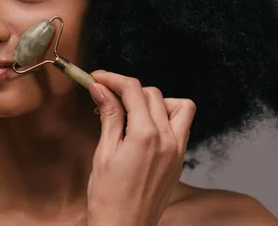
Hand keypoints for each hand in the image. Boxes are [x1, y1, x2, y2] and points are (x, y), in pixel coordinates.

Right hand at [86, 70, 195, 225]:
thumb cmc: (108, 198)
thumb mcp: (104, 154)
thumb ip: (109, 117)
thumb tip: (101, 90)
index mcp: (146, 136)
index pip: (133, 90)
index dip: (112, 79)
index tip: (96, 78)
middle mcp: (168, 139)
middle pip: (153, 94)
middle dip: (128, 89)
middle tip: (105, 95)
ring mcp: (177, 150)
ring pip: (177, 106)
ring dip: (155, 100)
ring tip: (131, 111)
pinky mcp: (179, 160)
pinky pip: (181, 126)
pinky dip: (165, 117)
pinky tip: (143, 127)